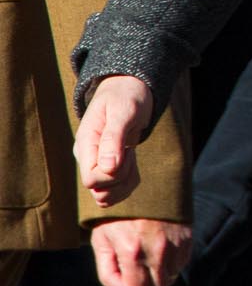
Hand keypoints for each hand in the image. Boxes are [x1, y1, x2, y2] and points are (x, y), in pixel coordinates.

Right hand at [73, 75, 152, 206]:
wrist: (130, 89)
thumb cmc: (127, 95)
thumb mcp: (124, 110)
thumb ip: (114, 137)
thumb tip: (107, 168)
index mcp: (85, 144)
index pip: (91, 180)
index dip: (114, 174)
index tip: (127, 152)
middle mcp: (87, 158)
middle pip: (100, 192)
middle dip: (122, 178)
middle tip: (130, 152)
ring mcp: (96, 165)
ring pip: (107, 196)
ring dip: (126, 182)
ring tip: (131, 155)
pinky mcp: (107, 169)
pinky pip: (117, 191)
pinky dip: (130, 182)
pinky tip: (132, 160)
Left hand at [88, 218, 190, 285]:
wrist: (142, 182)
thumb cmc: (115, 214)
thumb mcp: (102, 242)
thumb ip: (108, 274)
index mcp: (131, 251)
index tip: (125, 278)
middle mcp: (157, 249)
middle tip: (137, 270)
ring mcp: (175, 242)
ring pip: (172, 276)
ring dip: (161, 272)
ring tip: (149, 254)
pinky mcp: (187, 235)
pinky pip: (183, 261)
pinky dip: (172, 260)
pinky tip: (161, 247)